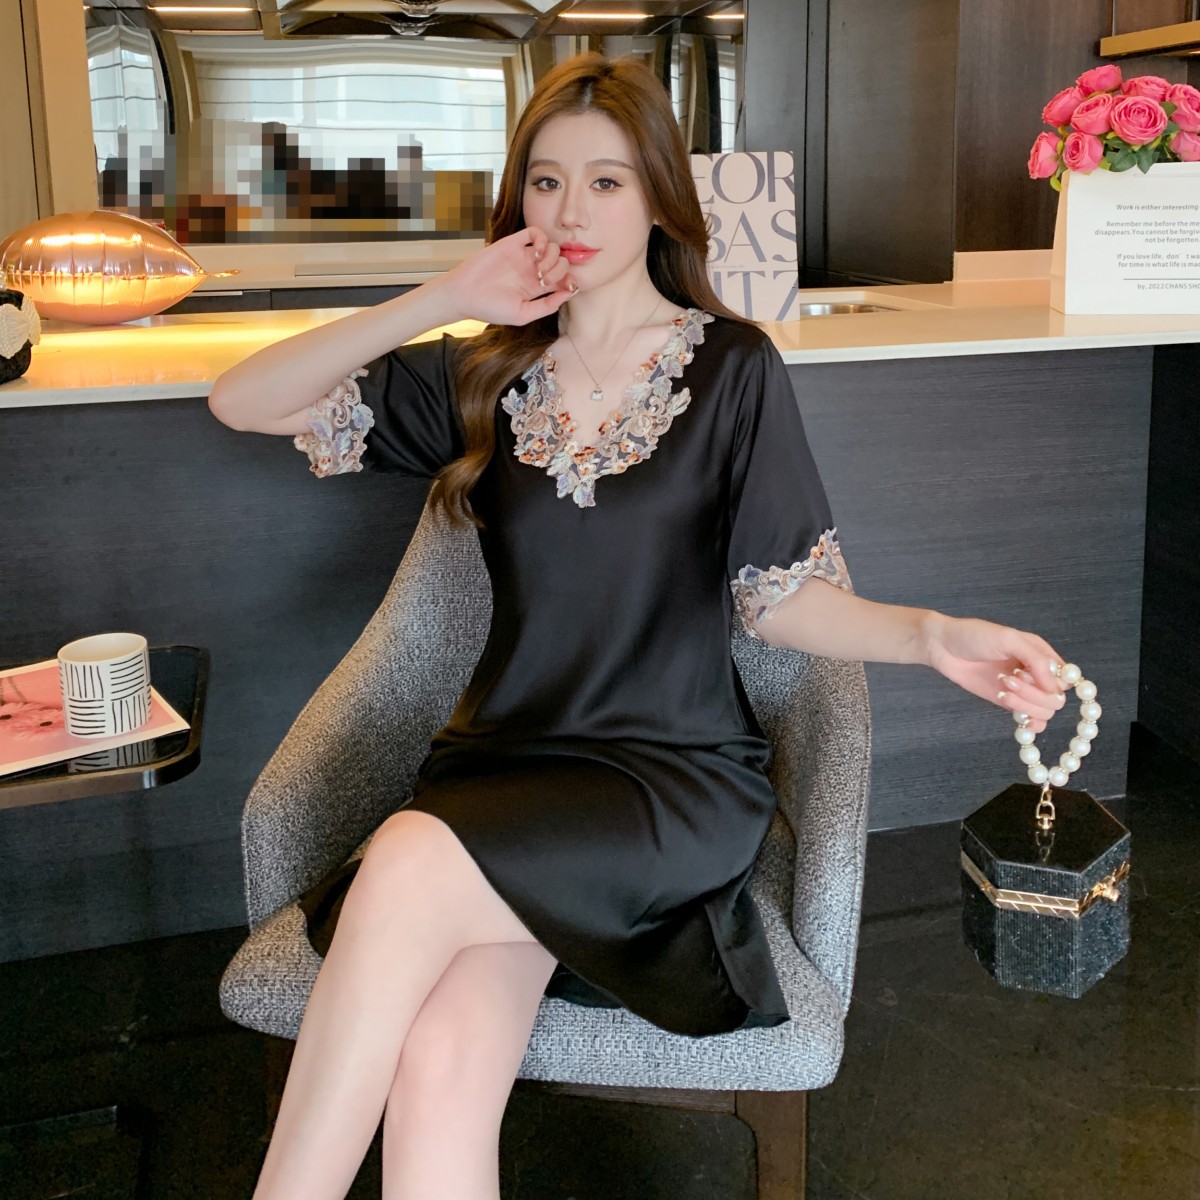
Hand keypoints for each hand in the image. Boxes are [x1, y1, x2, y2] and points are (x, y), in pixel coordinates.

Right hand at [438, 226, 575, 326]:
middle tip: (545, 280)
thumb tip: (568, 294)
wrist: (464, 294)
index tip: (568, 287)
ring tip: (539, 269)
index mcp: (535, 289)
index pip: (563, 280)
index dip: (570, 281)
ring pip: (552, 246)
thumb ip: (546, 306)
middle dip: (560, 270)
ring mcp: (523, 256)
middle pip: (561, 262)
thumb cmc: (490, 308)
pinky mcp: (512, 243)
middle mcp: (531, 271)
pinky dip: (542, 239)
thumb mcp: (522, 314)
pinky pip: (534, 232)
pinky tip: (536, 252)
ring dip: (552, 257)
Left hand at [922, 614, 1068, 733]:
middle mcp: (1036, 673)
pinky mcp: (1008, 702)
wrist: (943, 647)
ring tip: (1002, 687)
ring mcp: (1022, 690)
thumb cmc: (975, 636)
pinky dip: (1028, 722)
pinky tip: (1014, 713)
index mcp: (1041, 653)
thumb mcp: (1008, 638)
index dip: (1055, 681)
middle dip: (1035, 692)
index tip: (1031, 673)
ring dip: (1025, 704)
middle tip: (1009, 678)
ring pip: (1044, 711)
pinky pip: (1031, 721)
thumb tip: (1055, 687)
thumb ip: (1035, 659)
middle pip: (1056, 698)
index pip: (1067, 677)